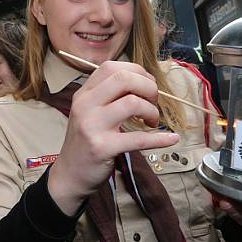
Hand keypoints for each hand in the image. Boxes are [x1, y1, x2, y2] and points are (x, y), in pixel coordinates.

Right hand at [49, 61, 179, 214]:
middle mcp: (85, 105)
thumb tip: (144, 82)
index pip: (112, 68)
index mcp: (84, 94)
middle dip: (148, 87)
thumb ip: (109, 96)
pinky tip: (171, 139)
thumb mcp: (89, 112)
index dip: (137, 72)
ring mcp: (92, 126)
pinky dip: (160, 139)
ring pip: (132, 103)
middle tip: (153, 102)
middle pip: (124, 79)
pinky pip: (138, 139)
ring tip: (152, 122)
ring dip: (152, 111)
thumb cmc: (86, 141)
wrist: (69, 174)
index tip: (147, 85)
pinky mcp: (102, 148)